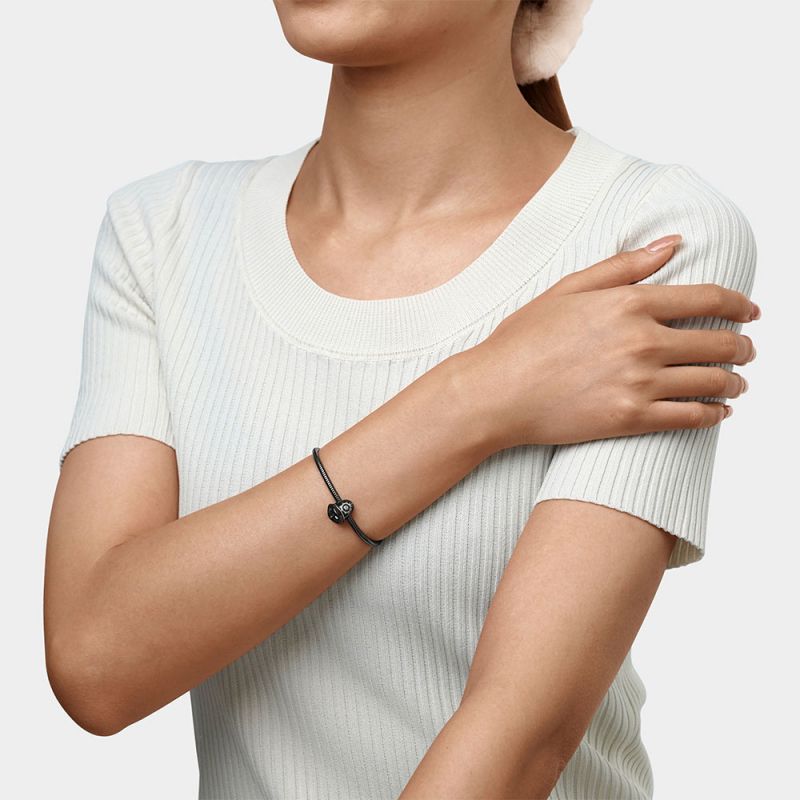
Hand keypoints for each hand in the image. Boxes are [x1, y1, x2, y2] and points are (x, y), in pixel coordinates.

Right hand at [458, 235, 757, 449]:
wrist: (495, 392)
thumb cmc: (523, 340)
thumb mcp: (568, 289)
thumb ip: (624, 266)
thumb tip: (672, 243)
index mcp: (629, 303)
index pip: (707, 299)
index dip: (739, 306)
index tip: (751, 312)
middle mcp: (642, 341)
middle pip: (719, 343)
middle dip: (742, 348)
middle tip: (747, 352)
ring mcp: (638, 382)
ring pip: (712, 382)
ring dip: (735, 383)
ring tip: (737, 384)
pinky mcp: (631, 418)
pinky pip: (691, 417)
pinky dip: (714, 414)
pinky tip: (718, 412)